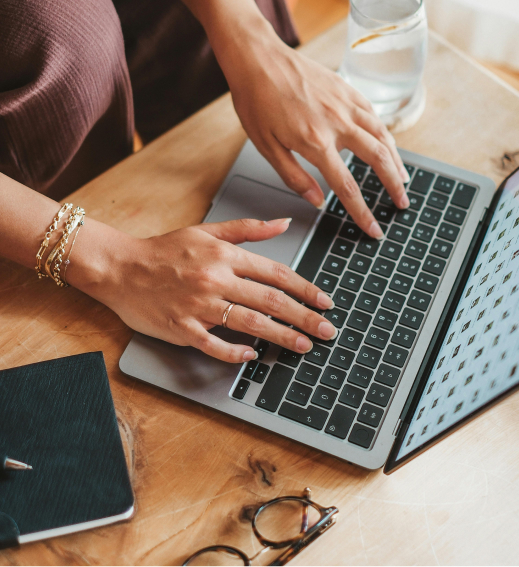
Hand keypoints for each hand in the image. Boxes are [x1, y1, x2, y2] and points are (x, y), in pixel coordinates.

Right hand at [82, 218, 336, 362]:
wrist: (120, 267)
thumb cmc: (165, 250)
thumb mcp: (207, 231)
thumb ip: (248, 229)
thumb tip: (285, 222)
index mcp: (225, 256)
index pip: (276, 274)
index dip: (306, 289)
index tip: (325, 302)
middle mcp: (216, 279)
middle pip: (271, 301)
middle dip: (305, 317)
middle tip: (328, 331)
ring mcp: (198, 305)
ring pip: (250, 323)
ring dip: (281, 336)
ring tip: (304, 346)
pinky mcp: (181, 327)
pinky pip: (213, 344)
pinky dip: (234, 352)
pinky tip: (252, 356)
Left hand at [217, 28, 409, 238]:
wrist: (257, 58)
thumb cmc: (257, 102)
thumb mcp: (267, 147)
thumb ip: (294, 177)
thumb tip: (317, 201)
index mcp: (316, 143)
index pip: (348, 187)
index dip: (363, 212)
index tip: (374, 229)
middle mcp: (338, 123)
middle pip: (378, 160)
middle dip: (393, 186)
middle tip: (402, 204)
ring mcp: (346, 104)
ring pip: (383, 136)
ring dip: (396, 160)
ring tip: (402, 178)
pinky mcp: (347, 89)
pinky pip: (374, 115)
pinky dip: (385, 133)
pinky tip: (387, 143)